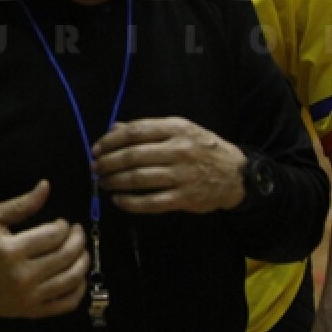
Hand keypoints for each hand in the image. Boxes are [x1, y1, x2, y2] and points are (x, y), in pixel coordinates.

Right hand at [0, 180, 88, 318]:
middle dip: (78, 240)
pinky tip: (78, 275)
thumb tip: (46, 186)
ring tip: (81, 251)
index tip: (63, 223)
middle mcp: (22, 275)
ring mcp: (29, 296)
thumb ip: (21, 203)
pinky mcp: (33, 311)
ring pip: (71, 279)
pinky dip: (79, 288)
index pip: (53, 235)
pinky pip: (67, 303)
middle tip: (77, 233)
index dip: (64, 226)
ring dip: (83, 261)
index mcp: (11, 250)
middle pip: (65, 256)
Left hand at [92, 117, 245, 213]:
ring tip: (103, 183)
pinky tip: (118, 200)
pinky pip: (151, 202)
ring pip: (138, 179)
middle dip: (107, 163)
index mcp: (176, 129)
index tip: (96, 148)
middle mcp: (179, 150)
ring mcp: (182, 176)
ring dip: (114, 182)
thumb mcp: (180, 129)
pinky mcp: (185, 199)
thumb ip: (147, 128)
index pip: (135, 131)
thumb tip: (113, 129)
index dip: (110, 141)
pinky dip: (130, 202)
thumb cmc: (202, 148)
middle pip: (133, 156)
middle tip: (95, 168)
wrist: (235, 174)